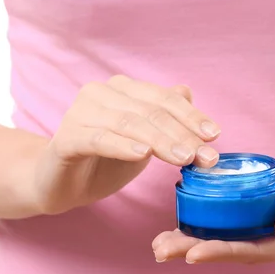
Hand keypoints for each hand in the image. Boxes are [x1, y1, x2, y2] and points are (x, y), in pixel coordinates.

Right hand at [33, 75, 220, 213]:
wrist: (60, 183)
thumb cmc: (105, 160)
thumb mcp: (144, 140)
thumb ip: (163, 118)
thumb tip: (186, 91)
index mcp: (122, 90)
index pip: (164, 99)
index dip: (192, 117)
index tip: (215, 136)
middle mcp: (100, 93)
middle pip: (151, 111)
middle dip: (183, 134)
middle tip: (206, 157)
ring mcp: (80, 113)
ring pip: (129, 124)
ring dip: (161, 142)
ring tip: (184, 158)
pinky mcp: (66, 138)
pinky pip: (99, 139)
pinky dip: (122, 146)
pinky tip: (143, 155)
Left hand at [152, 142, 274, 264]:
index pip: (255, 251)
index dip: (222, 252)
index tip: (192, 253)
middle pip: (233, 249)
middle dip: (196, 249)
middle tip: (159, 249)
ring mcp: (271, 226)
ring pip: (228, 236)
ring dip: (195, 238)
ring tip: (160, 240)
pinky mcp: (264, 209)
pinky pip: (233, 218)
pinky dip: (209, 219)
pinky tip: (184, 216)